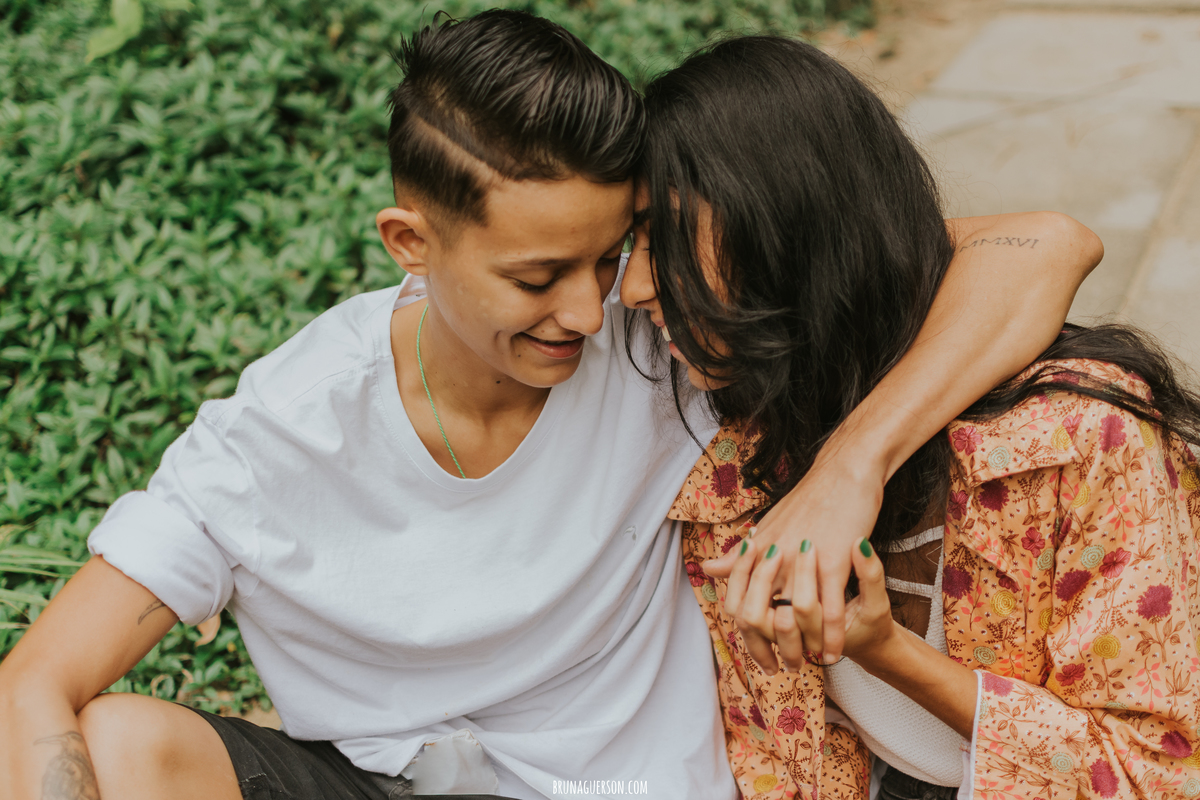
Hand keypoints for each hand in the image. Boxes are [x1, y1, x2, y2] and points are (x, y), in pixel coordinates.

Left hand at [703, 449, 886, 665]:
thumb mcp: (767, 526)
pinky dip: (831, 635)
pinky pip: (831, 608)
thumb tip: (707, 569)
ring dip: (802, 646)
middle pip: (760, 616)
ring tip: (811, 663)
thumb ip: (740, 555)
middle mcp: (774, 558)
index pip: (737, 603)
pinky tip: (834, 652)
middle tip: (784, 667)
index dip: (746, 635)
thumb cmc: (809, 501)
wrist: (843, 474)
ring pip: (795, 617)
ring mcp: (803, 561)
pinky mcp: (834, 561)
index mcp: (757, 552)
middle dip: (771, 648)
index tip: (759, 654)